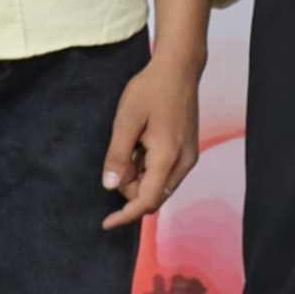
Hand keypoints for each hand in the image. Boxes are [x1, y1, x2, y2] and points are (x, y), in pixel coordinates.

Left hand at [104, 48, 207, 229]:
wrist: (179, 70)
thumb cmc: (150, 91)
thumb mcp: (125, 121)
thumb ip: (117, 156)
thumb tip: (110, 187)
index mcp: (168, 156)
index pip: (147, 200)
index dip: (125, 215)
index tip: (105, 223)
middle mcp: (184, 162)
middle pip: (154, 196)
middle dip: (130, 189)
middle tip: (119, 155)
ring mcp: (189, 157)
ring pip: (160, 186)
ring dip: (139, 177)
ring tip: (132, 144)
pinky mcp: (188, 151)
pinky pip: (166, 173)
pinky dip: (149, 169)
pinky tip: (142, 144)